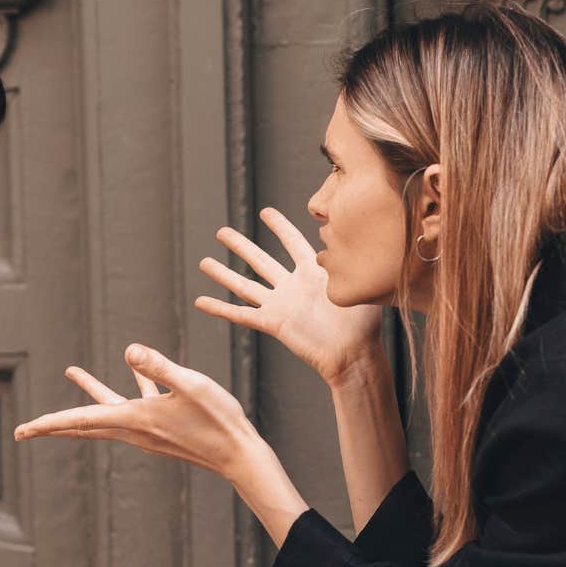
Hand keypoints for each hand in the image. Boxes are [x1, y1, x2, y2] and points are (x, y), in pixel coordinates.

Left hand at [13, 343, 265, 480]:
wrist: (239, 455)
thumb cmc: (218, 420)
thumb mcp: (190, 385)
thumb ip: (159, 366)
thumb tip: (128, 350)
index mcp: (135, 419)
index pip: (80, 420)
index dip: (48, 423)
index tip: (22, 431)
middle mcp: (135, 429)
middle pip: (83, 425)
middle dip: (52, 425)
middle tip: (23, 432)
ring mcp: (146, 431)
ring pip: (105, 413)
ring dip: (88, 393)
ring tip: (73, 371)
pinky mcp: (160, 428)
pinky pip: (134, 405)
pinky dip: (128, 388)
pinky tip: (133, 368)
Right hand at [197, 208, 385, 386]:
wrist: (354, 354)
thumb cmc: (364, 322)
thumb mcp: (357, 281)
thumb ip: (342, 260)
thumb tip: (328, 242)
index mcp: (314, 273)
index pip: (293, 243)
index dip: (279, 227)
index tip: (265, 212)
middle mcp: (293, 287)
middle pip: (260, 260)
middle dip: (240, 246)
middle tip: (221, 232)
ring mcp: (281, 305)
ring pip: (245, 286)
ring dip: (224, 275)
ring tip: (203, 262)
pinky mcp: (273, 324)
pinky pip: (241, 314)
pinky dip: (220, 308)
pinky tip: (201, 301)